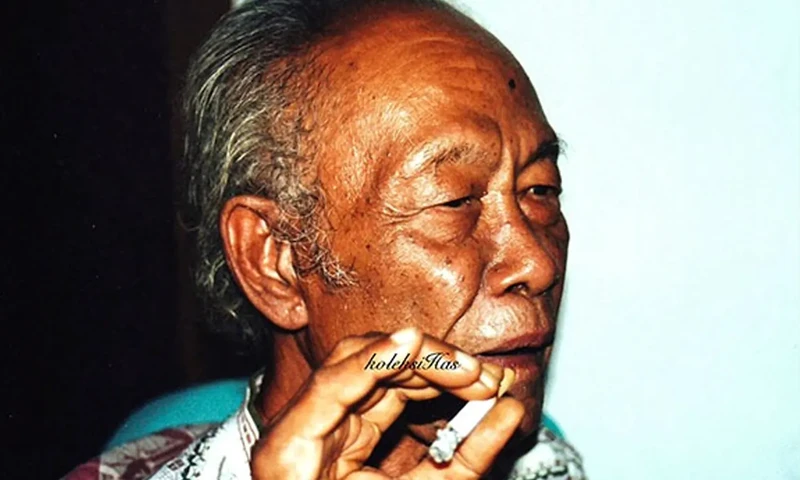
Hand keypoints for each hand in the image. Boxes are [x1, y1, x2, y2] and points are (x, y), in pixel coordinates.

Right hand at [251, 327, 523, 479]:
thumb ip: (468, 455)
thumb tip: (511, 409)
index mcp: (348, 435)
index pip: (397, 381)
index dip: (446, 372)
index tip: (492, 383)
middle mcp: (323, 424)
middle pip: (377, 362)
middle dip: (436, 360)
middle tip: (485, 377)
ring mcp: (303, 429)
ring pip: (355, 357)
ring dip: (416, 354)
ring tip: (465, 370)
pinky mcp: (289, 441)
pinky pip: (331, 386)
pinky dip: (373, 360)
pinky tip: (409, 346)